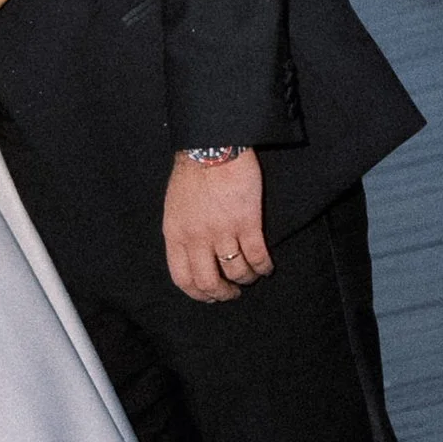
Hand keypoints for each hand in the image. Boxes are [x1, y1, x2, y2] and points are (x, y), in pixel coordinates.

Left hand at [164, 149, 270, 303]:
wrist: (212, 146)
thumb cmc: (193, 172)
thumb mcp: (175, 206)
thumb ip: (182, 232)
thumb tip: (192, 253)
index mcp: (176, 234)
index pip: (183, 278)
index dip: (198, 293)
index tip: (210, 296)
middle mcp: (197, 237)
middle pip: (209, 282)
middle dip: (223, 293)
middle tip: (232, 293)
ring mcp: (222, 231)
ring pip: (236, 271)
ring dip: (246, 279)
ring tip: (251, 277)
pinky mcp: (247, 222)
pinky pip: (257, 256)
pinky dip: (264, 266)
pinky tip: (267, 266)